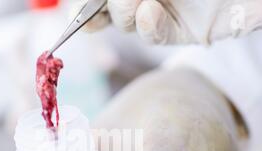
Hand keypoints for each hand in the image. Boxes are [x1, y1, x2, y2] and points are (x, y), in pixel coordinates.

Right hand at [79, 0, 261, 44]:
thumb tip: (99, 5)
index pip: (101, 2)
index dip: (86, 7)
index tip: (78, 12)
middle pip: (108, 10)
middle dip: (106, 6)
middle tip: (118, 0)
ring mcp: (164, 13)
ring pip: (128, 23)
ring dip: (123, 12)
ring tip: (141, 0)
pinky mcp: (184, 31)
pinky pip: (156, 35)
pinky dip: (148, 26)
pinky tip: (150, 12)